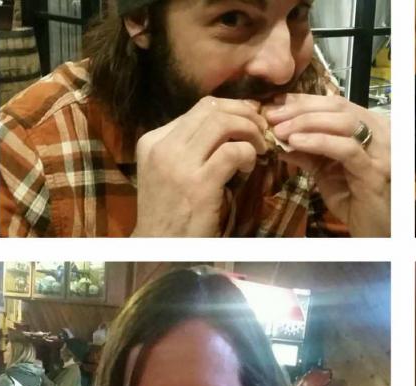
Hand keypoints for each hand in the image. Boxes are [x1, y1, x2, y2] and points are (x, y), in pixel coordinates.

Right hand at [131, 97, 269, 236]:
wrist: (159, 248)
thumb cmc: (171, 211)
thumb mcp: (171, 170)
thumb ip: (192, 147)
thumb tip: (231, 123)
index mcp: (153, 139)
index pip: (198, 108)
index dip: (232, 109)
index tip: (249, 119)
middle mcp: (163, 146)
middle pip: (212, 108)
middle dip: (245, 113)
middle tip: (262, 129)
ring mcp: (179, 164)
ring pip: (223, 123)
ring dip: (250, 131)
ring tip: (260, 147)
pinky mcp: (199, 183)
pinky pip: (234, 151)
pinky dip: (249, 154)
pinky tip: (248, 168)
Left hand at [265, 94, 390, 236]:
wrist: (373, 229)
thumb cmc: (352, 198)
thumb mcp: (324, 169)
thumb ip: (306, 151)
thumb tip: (279, 135)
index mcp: (370, 128)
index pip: (336, 103)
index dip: (305, 101)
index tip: (276, 105)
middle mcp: (381, 134)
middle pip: (339, 107)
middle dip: (301, 109)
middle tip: (273, 117)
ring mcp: (380, 151)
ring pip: (344, 123)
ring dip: (307, 123)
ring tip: (281, 130)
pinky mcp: (374, 171)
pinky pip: (346, 149)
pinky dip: (319, 142)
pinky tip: (296, 143)